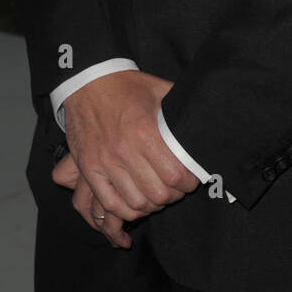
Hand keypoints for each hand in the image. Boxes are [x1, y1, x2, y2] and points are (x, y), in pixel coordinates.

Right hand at [58, 71, 199, 238]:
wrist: (87, 81)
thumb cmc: (126, 86)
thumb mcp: (159, 90)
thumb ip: (179, 108)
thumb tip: (205, 118)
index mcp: (144, 130)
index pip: (174, 175)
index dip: (188, 183)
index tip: (191, 180)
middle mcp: (123, 149)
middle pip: (157, 194)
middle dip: (173, 196)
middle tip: (176, 189)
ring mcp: (104, 161)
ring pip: (135, 203)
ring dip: (151, 205)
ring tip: (157, 195)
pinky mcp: (89, 168)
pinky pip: (109, 203)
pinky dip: (126, 210)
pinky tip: (136, 203)